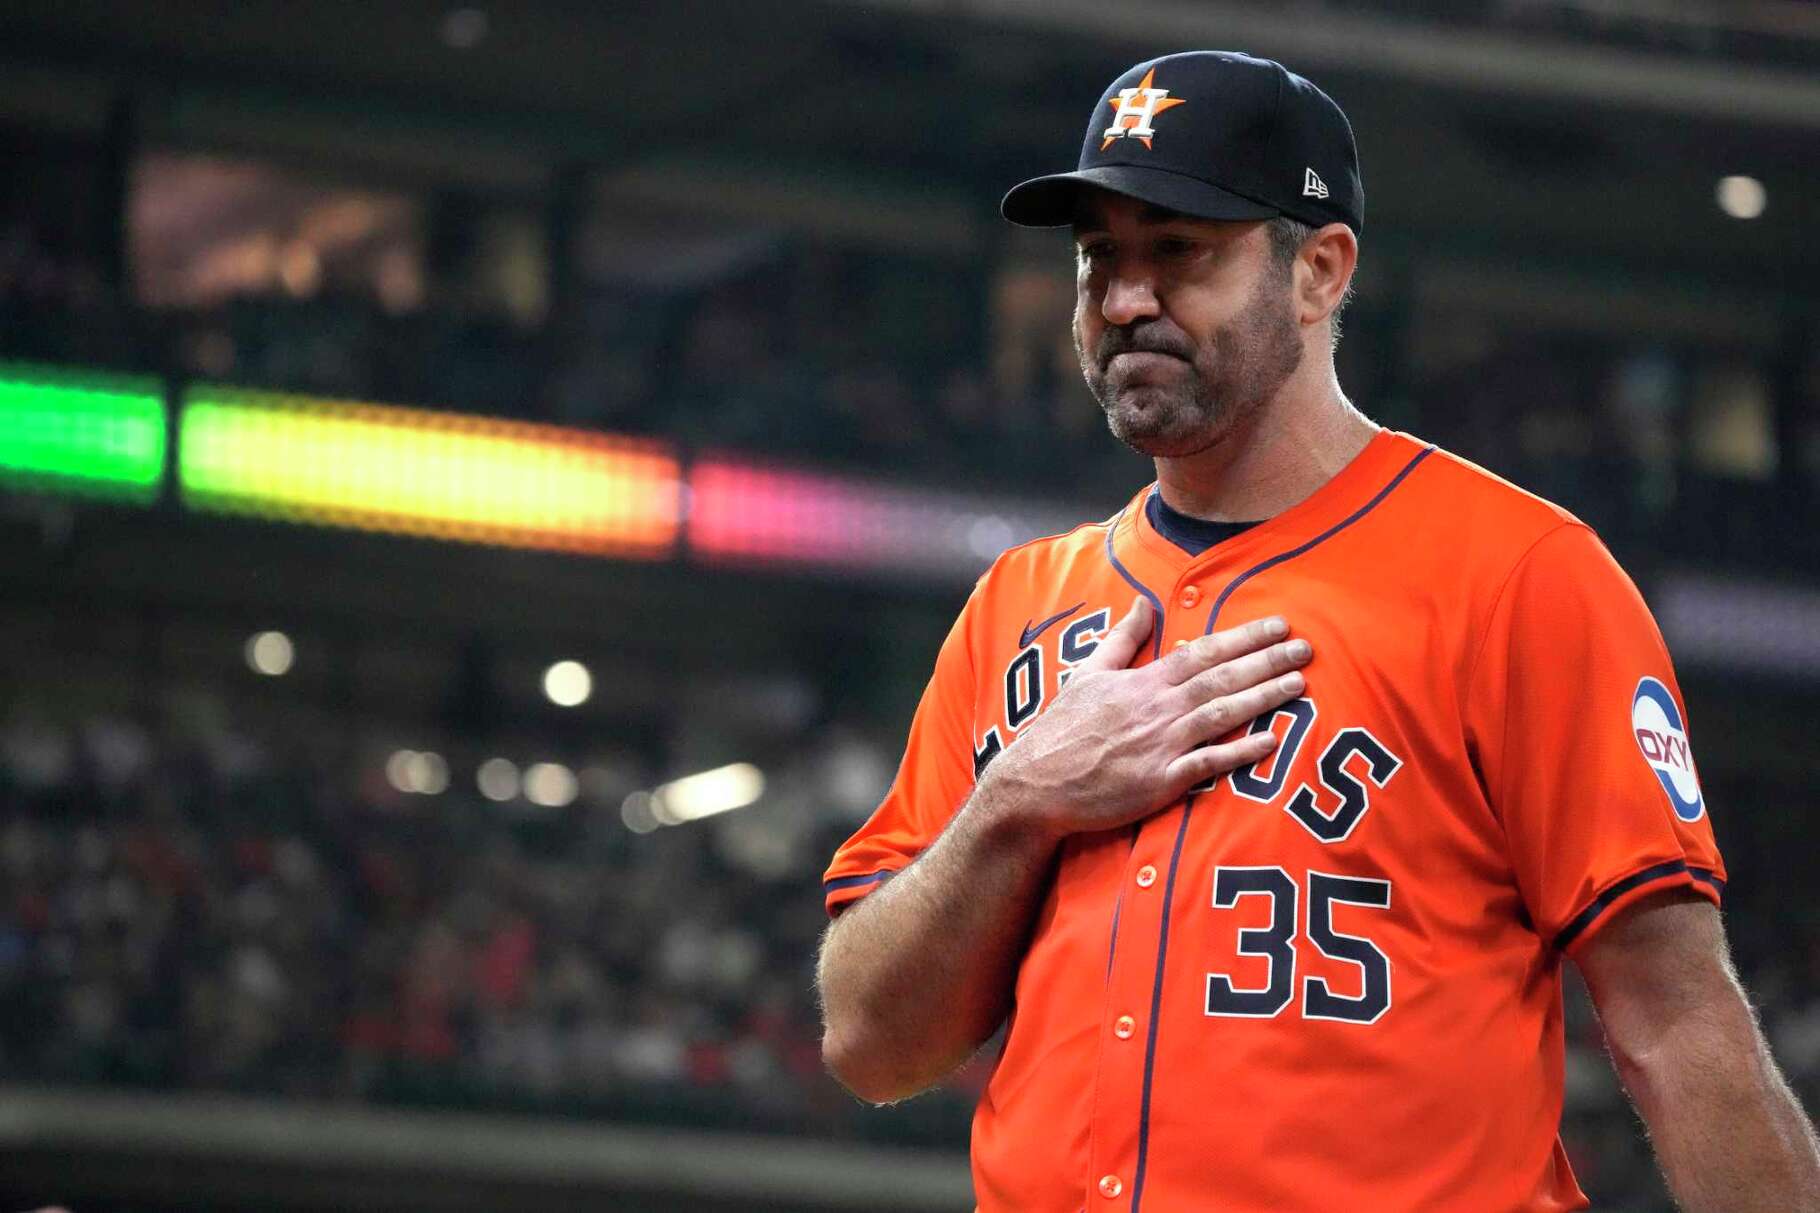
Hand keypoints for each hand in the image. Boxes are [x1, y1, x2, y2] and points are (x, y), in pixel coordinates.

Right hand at [978, 596, 1310, 840]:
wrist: (1036, 784)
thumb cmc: (1062, 729)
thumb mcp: (1087, 674)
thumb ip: (1122, 639)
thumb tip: (1142, 601)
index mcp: (1142, 682)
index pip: (1202, 652)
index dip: (1243, 638)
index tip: (1278, 625)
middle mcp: (1157, 709)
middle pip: (1221, 679)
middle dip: (1266, 661)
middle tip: (1305, 648)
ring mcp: (1161, 746)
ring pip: (1221, 715)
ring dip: (1263, 698)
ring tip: (1299, 684)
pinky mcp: (1161, 782)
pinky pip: (1208, 764)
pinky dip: (1240, 751)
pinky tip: (1271, 741)